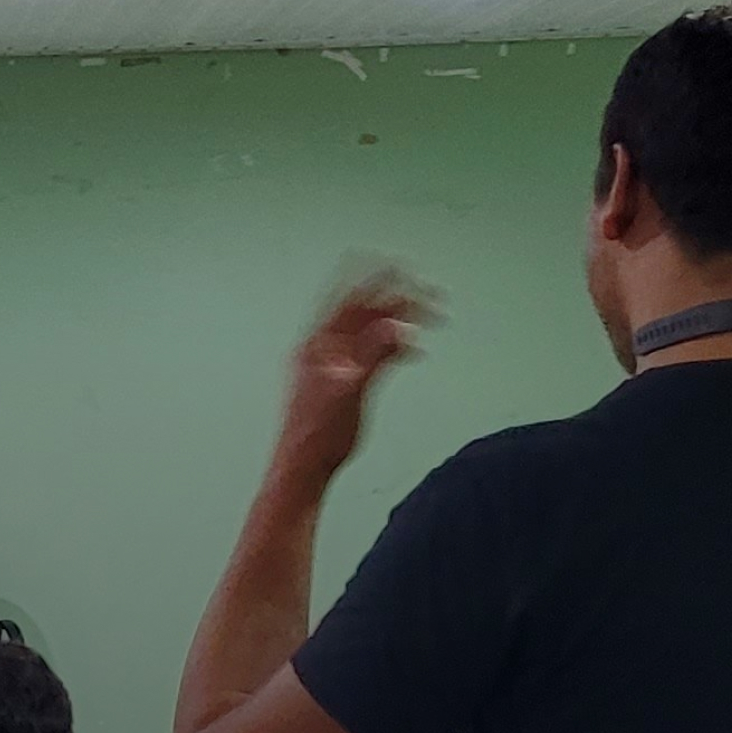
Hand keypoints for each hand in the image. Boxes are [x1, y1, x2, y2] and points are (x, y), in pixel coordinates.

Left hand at [275, 268, 436, 487]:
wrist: (303, 468)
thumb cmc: (314, 436)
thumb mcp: (349, 392)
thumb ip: (373, 357)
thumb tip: (396, 328)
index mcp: (317, 345)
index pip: (348, 298)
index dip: (373, 277)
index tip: (399, 264)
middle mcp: (324, 350)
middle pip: (363, 311)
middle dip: (397, 299)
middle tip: (428, 292)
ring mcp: (333, 365)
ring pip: (370, 330)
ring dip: (398, 321)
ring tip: (427, 316)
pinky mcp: (344, 381)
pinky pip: (372, 351)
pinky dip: (393, 345)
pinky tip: (411, 349)